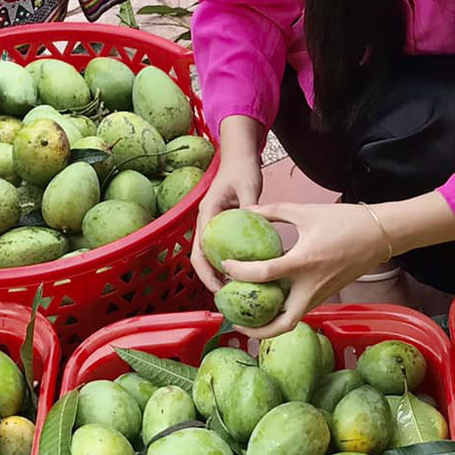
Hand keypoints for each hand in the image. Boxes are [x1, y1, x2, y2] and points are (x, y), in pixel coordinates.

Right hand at [191, 155, 264, 292]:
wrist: (238, 156)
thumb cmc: (242, 169)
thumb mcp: (248, 186)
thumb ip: (250, 206)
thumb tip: (255, 227)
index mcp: (207, 215)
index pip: (200, 250)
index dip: (208, 272)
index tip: (221, 287)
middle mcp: (205, 222)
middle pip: (200, 258)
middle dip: (210, 279)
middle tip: (227, 298)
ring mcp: (212, 225)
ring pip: (209, 255)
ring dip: (217, 273)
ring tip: (234, 291)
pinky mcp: (222, 226)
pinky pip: (221, 249)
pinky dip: (227, 263)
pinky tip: (244, 273)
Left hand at [220, 201, 390, 338]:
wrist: (381, 234)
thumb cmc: (346, 221)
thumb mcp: (306, 211)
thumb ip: (274, 211)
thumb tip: (247, 210)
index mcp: (304, 262)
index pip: (264, 274)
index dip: (239, 272)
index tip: (226, 266)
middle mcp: (311, 286)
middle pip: (281, 324)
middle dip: (256, 329)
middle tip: (235, 320)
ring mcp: (320, 294)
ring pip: (291, 321)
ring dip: (269, 325)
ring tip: (248, 315)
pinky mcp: (326, 295)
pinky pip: (300, 310)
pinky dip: (282, 312)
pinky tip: (269, 300)